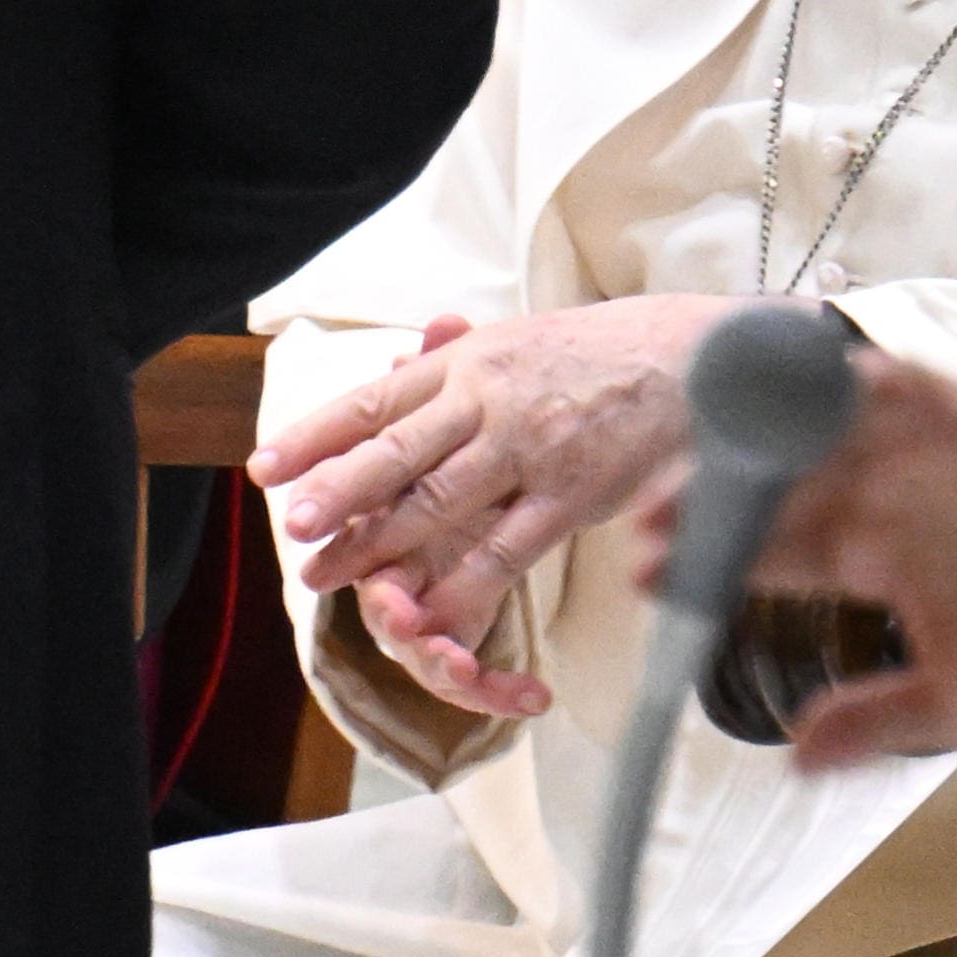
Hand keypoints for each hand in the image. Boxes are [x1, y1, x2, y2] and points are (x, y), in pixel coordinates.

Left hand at [251, 295, 737, 715]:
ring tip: (327, 573)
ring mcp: (527, 450)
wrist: (693, 358)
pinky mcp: (570, 497)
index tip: (263, 466)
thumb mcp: (516, 340)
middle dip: (333, 493)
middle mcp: (487, 401)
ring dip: (378, 543)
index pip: (373, 401)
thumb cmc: (596, 352)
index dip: (314, 435)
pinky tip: (425, 616)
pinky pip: (506, 551)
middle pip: (394, 451)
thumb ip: (455, 362)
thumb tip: (393, 365)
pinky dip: (463, 589)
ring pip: (438, 503)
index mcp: (466, 362)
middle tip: (287, 527)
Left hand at [633, 353, 956, 767]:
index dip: (706, 559)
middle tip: (646, 516)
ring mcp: (911, 448)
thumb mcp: (954, 700)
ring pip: (804, 428)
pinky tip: (780, 388)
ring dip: (749, 437)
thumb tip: (791, 758)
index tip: (643, 571)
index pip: (767, 548)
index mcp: (871, 551)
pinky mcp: (954, 410)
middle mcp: (878, 492)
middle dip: (706, 501)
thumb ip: (870, 721)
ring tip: (693, 454)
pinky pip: (878, 382)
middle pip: (768, 484)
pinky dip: (830, 378)